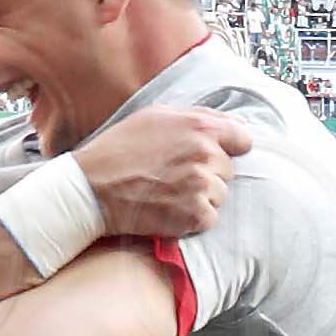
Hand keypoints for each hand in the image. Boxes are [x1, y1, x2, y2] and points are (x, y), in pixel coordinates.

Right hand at [69, 106, 252, 236]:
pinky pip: (209, 219)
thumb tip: (232, 123)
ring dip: (201, 198)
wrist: (92, 188)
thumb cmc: (119, 149)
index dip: (230, 149)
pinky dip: (193, 220)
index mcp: (201, 127)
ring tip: (170, 194)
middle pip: (228, 170)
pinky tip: (170, 211)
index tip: (213, 157)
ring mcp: (201, 186)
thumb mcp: (156, 116)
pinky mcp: (193, 215)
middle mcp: (206, 154)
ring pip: (220, 196)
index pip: (243, 139)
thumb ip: (197, 117)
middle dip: (208, 174)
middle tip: (176, 177)